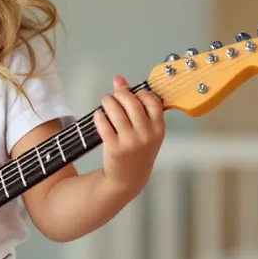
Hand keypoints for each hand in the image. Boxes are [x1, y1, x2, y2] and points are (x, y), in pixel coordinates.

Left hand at [94, 75, 164, 200]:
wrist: (128, 179)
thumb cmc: (138, 151)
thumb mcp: (145, 131)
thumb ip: (137, 105)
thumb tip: (119, 79)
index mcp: (159, 128)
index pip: (152, 100)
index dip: (139, 93)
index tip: (131, 93)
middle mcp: (146, 134)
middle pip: (131, 102)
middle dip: (120, 94)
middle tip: (113, 95)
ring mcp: (130, 142)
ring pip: (116, 111)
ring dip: (108, 101)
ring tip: (105, 102)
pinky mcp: (114, 148)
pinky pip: (103, 124)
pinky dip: (99, 116)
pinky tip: (99, 115)